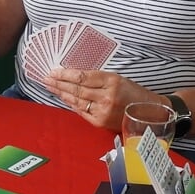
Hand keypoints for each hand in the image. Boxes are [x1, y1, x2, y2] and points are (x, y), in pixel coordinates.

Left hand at [41, 67, 158, 130]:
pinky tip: (63, 98)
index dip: (66, 74)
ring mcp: (103, 110)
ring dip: (61, 93)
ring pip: (77, 100)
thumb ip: (97, 78)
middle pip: (77, 89)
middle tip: (47, 78)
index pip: (82, 77)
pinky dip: (71, 104)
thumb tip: (74, 76)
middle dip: (59, 83)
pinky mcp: (100, 122)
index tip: (54, 71)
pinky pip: (81, 111)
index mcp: (112, 81)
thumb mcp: (117, 79)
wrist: (148, 112)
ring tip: (50, 87)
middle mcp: (107, 96)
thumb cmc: (133, 93)